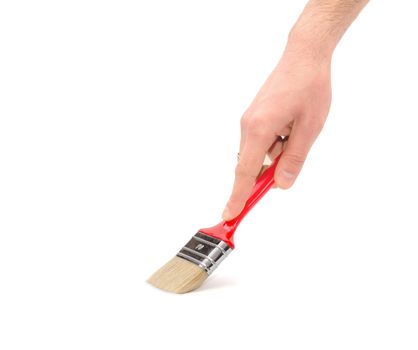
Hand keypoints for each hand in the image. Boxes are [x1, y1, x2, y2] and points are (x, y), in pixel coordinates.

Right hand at [222, 47, 331, 220]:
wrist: (303, 56)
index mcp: (259, 129)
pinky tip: (291, 127)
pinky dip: (274, 144)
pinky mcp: (254, 117)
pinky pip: (260, 141)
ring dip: (277, 154)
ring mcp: (249, 121)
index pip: (244, 172)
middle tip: (289, 163)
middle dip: (268, 173)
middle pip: (250, 165)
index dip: (238, 196)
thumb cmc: (309, 87)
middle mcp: (247, 126)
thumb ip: (294, 160)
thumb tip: (282, 184)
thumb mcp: (309, 129)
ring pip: (258, 153)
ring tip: (298, 131)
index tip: (230, 214)